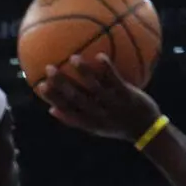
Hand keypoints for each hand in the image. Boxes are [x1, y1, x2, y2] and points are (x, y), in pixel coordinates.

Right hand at [36, 54, 161, 141]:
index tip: (39, 86)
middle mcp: (98, 114)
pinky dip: (107, 69)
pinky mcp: (128, 96)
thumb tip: (51, 110)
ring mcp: (113, 105)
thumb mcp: (94, 128)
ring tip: (74, 57)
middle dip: (61, 84)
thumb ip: (75, 119)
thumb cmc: (117, 126)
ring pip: (95, 88)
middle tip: (49, 68)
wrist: (146, 130)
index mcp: (88, 122)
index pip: (66, 109)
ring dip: (84, 73)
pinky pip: (116, 80)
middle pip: (76, 98)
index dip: (52, 98)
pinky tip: (100, 56)